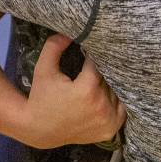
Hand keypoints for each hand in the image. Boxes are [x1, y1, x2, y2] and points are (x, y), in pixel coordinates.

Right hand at [12, 34, 126, 148]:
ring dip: (108, 84)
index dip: (94, 56)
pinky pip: (121, 108)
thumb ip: (55, 46)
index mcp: (87, 90)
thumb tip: (68, 31)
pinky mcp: (110, 129)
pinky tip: (105, 94)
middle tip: (94, 64)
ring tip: (98, 80)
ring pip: (116, 91)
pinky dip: (115, 100)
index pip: (99, 63)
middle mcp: (101, 106)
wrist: (40, 130)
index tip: (90, 51)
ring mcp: (108, 120)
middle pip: (109, 77)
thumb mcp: (44, 69)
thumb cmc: (41, 97)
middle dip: (101, 70)